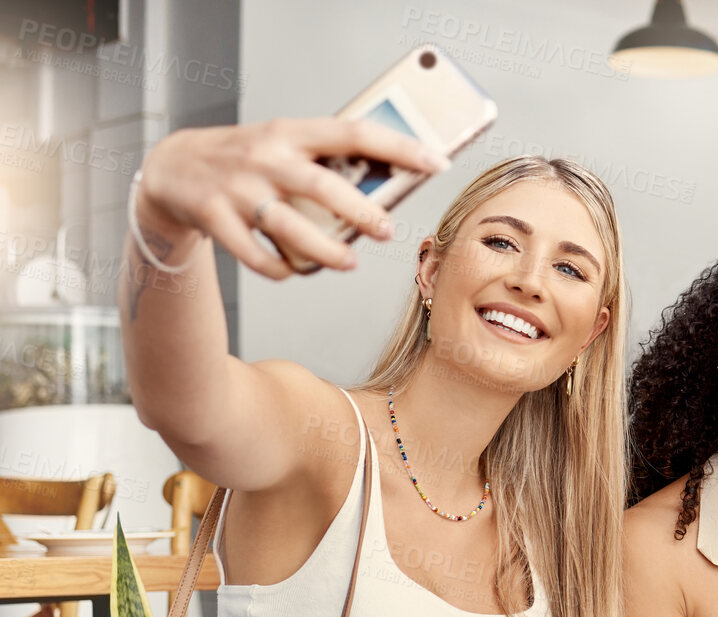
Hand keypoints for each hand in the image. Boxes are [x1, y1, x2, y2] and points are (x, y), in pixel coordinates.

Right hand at [135, 119, 449, 278]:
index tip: (435, 162)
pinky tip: (294, 271)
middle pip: (322, 185)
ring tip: (348, 263)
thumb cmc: (246, 159)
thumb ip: (326, 161)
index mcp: (290, 132)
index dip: (398, 147)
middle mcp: (265, 157)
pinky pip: (255, 255)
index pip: (353, 133)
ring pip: (289, 226)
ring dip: (325, 251)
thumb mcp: (283, 144)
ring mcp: (237, 188)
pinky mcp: (213, 217)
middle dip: (361, 212)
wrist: (170, 167)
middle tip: (387, 230)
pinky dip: (279, 269)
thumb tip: (390, 186)